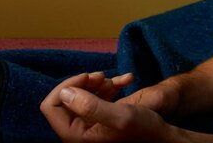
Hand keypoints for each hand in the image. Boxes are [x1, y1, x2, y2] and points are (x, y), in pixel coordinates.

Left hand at [40, 72, 172, 141]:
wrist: (162, 136)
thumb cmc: (144, 129)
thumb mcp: (120, 116)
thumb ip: (90, 106)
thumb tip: (64, 93)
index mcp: (76, 136)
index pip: (51, 106)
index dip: (67, 87)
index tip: (88, 77)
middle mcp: (78, 132)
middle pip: (64, 99)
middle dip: (84, 83)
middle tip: (102, 76)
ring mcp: (88, 126)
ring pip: (80, 96)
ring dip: (97, 83)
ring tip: (115, 80)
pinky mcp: (99, 120)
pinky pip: (94, 98)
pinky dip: (107, 87)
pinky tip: (124, 81)